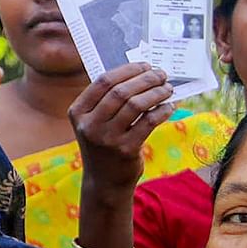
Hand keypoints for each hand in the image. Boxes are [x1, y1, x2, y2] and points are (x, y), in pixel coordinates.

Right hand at [69, 62, 173, 191]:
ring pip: (136, 105)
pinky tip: (168, 107)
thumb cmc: (104, 144)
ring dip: (156, 93)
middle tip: (161, 75)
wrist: (104, 181)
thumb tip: (141, 73)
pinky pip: (148, 122)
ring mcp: (107, 139)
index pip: (103, 82)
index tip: (145, 65)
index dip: (128, 70)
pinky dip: (162, 111)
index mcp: (78, 112)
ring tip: (168, 89)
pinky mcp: (125, 150)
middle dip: (146, 79)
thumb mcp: (95, 122)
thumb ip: (108, 100)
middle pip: (121, 91)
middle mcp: (90, 125)